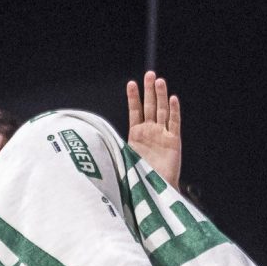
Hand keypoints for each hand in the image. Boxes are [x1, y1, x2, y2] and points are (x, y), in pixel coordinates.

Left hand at [125, 71, 181, 185]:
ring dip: (161, 96)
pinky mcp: (174, 142)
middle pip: (151, 106)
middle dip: (149, 91)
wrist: (153, 191)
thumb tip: (92, 143)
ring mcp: (163, 135)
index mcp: (137, 134)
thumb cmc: (137, 177)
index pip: (135, 111)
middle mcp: (151, 132)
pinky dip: (174, 111)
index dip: (134, 98)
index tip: (131, 83)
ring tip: (159, 81)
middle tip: (149, 74)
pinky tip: (172, 98)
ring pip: (162, 111)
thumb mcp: (122, 158)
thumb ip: (115, 148)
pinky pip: (174, 123)